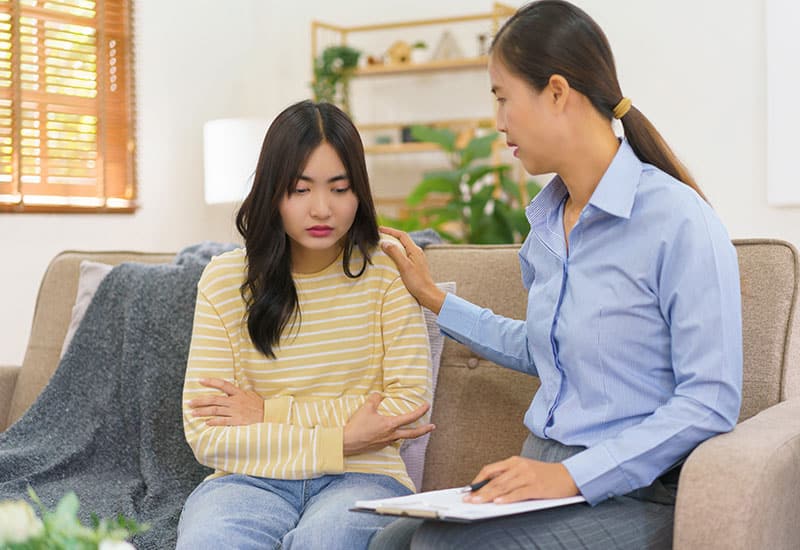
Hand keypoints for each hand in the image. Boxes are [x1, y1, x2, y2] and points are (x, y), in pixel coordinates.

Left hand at [189, 378, 263, 425]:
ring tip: (193, 413)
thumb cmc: (258, 404)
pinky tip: (206, 422)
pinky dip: (214, 422)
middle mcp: (234, 401)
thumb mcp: (249, 394)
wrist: (268, 414)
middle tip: (189, 402)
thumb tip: (229, 390)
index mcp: (238, 393)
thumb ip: (238, 392)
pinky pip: (223, 421)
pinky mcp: (237, 421)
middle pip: (214, 399)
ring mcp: (235, 411)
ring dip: (203, 412)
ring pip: (215, 410)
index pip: (223, 384)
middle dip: (200, 401)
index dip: (211, 382)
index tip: (200, 380)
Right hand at [343, 393, 434, 455]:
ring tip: (410, 428)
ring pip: (402, 437)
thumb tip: (379, 394)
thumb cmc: (357, 426)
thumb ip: (375, 399)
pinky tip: (391, 434)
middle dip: (424, 430)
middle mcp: (391, 435)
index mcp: (390, 424)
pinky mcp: (380, 446)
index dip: (421, 411)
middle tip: (432, 427)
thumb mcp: (366, 409)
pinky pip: (391, 441)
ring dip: (408, 433)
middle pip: (413, 434)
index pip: (410, 417)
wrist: (347, 443)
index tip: (427, 406)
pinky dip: (395, 436)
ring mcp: (386, 442)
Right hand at [379, 226, 445, 313]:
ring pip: (403, 247)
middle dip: (391, 236)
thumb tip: (384, 242)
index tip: (379, 229)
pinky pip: (404, 254)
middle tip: (380, 235)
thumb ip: (395, 253)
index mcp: (415, 250)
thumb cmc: (417, 281)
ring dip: (393, 244)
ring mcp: (416, 258)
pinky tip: (391, 257)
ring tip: (383, 245)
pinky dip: (396, 252)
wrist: (427, 294)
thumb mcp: (404, 266)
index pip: (402, 235)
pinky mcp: (415, 265)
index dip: (390, 231)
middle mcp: (417, 252)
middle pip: (403, 239)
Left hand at [464, 456, 578, 503]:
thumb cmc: (544, 475)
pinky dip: (507, 498)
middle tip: (468, 499)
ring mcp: (527, 475)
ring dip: (489, 495)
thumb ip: (508, 477)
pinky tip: (498, 502)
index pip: (490, 469)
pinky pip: (519, 493)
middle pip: (494, 479)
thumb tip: (489, 489)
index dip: (477, 480)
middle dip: (479, 490)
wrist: (568, 476)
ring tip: (478, 502)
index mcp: (514, 461)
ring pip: (504, 486)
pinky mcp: (536, 486)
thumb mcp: (523, 471)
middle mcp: (519, 466)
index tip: (468, 490)